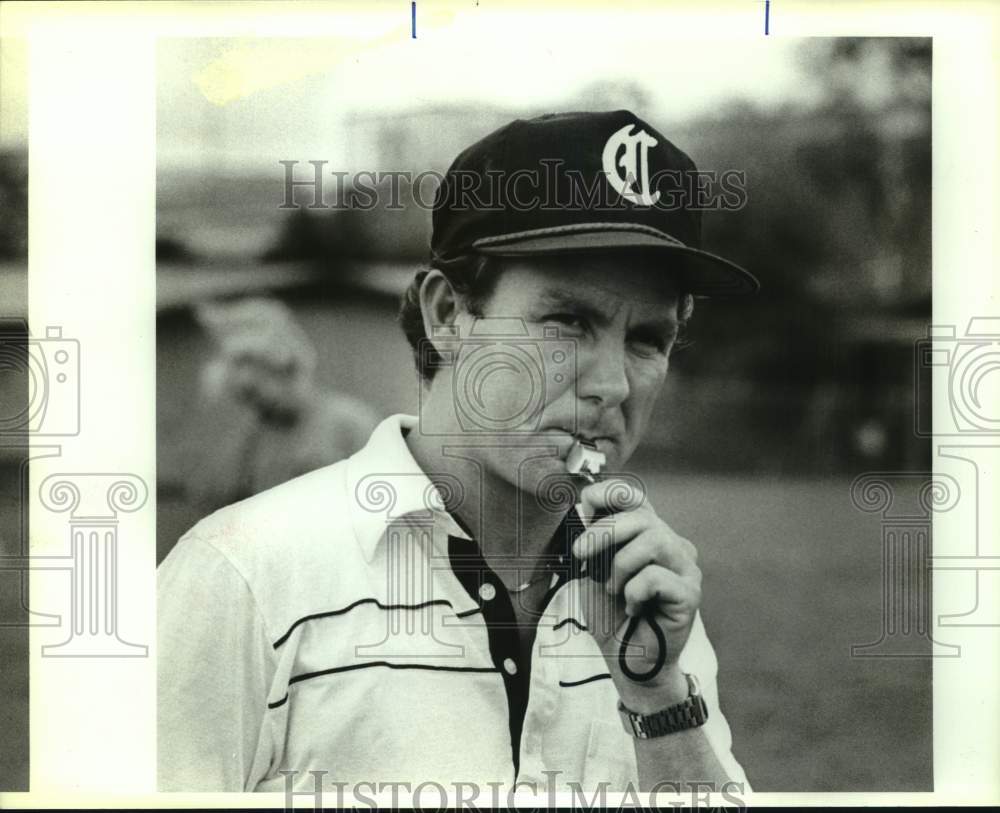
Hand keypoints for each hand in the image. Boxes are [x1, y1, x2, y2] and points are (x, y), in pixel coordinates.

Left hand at [572, 478, 701, 705]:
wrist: (627, 661)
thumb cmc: (611, 616)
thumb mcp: (593, 571)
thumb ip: (594, 541)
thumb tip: (581, 510)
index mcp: (649, 535)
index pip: (636, 497)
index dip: (611, 493)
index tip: (586, 505)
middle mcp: (673, 545)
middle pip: (642, 517)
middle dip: (603, 532)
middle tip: (581, 554)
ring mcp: (685, 569)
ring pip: (654, 540)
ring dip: (621, 565)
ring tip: (613, 590)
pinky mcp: (690, 593)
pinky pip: (655, 577)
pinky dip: (633, 592)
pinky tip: (633, 608)